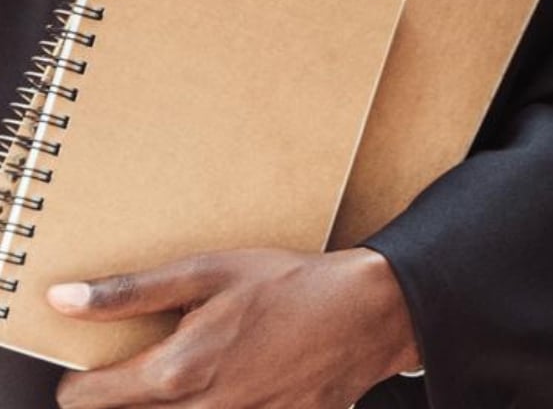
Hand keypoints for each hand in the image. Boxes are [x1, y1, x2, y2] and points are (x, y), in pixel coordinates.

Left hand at [48, 248, 419, 407]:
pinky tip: (246, 380)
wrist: (370, 312)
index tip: (100, 360)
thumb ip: (132, 292)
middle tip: (161, 356)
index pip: (84, 398)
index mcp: (174, 373)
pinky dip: (221, 405)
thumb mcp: (210, 272)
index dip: (82, 377)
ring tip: (205, 369)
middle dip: (129, 390)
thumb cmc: (293, 285)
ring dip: (175, 401)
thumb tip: (67, 301)